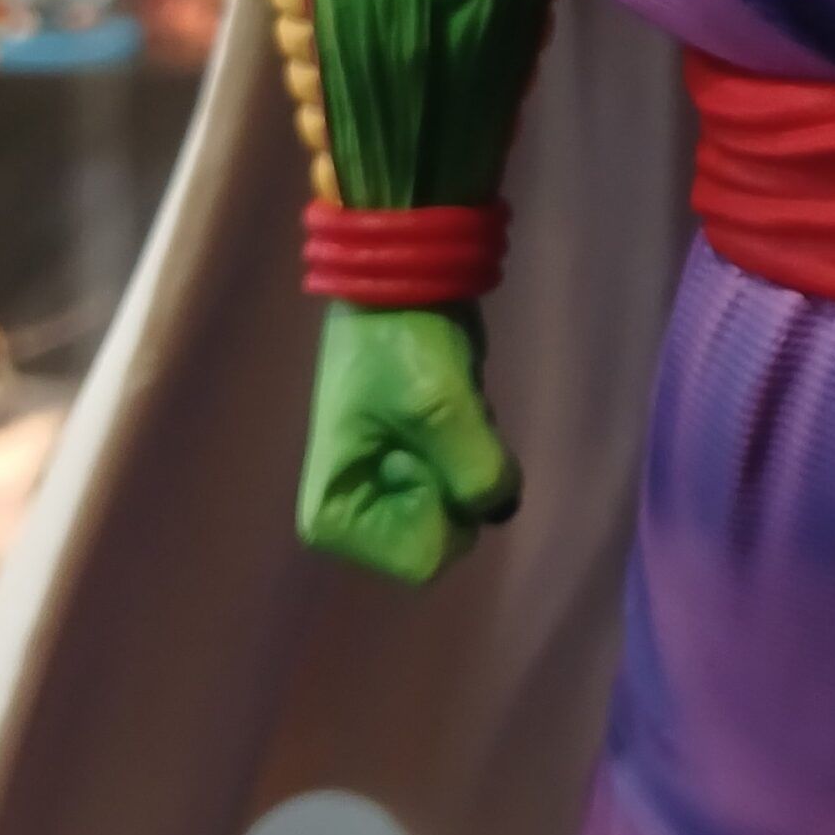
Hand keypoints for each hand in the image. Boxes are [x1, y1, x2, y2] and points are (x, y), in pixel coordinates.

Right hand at [297, 302, 521, 583]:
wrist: (401, 279)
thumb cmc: (401, 344)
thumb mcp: (439, 407)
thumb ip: (475, 470)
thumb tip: (500, 507)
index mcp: (334, 518)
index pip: (424, 556)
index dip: (448, 503)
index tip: (429, 445)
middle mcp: (356, 514)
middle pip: (446, 531)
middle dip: (459, 475)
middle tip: (443, 420)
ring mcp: (389, 487)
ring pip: (464, 501)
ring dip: (470, 450)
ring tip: (448, 403)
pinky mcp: (420, 458)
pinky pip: (470, 473)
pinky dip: (475, 438)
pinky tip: (458, 398)